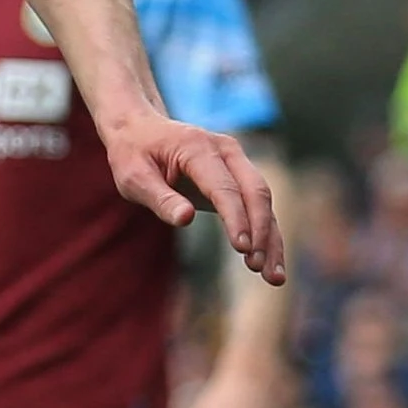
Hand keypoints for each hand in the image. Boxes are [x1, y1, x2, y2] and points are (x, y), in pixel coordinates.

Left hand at [99, 108, 285, 284]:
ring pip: (263, 200)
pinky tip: (270, 264)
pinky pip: (258, 206)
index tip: (242, 249)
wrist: (141, 129)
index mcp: (198, 148)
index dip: (236, 218)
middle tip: (257, 268)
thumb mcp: (134, 176)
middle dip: (261, 231)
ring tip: (274, 277)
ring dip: (271, 238)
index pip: (224, 187)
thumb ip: (160, 198)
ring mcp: (236, 161)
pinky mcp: (238, 177)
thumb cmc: (133, 154)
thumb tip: (185, 219)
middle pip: (255, 191)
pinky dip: (266, 234)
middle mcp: (226, 151)